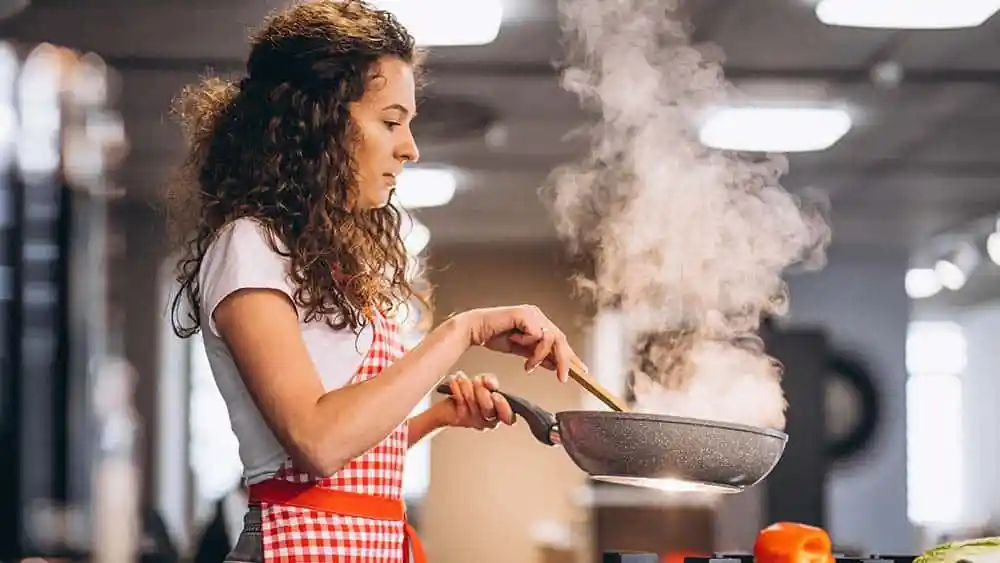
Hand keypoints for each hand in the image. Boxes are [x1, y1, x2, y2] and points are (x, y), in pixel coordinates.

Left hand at [435, 372, 514, 429]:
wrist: (446, 407)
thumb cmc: (468, 395)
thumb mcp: (483, 385)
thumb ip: (490, 383)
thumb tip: (491, 384)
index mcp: (498, 413)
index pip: (508, 417)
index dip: (503, 406)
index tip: (495, 395)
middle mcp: (488, 420)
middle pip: (488, 407)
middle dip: (480, 389)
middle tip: (476, 381)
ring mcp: (474, 420)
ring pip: (472, 400)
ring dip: (466, 384)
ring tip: (462, 379)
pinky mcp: (460, 417)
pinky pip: (460, 399)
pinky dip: (455, 386)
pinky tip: (454, 381)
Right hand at [456, 305, 587, 382]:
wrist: (475, 329)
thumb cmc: (494, 336)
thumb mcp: (522, 351)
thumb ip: (538, 356)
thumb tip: (555, 365)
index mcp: (539, 322)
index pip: (560, 340)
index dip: (570, 356)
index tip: (581, 371)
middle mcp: (538, 315)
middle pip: (561, 339)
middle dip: (563, 361)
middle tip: (562, 378)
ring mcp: (532, 313)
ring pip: (551, 338)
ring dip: (540, 356)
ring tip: (528, 365)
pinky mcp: (524, 314)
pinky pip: (537, 335)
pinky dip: (529, 345)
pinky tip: (516, 343)